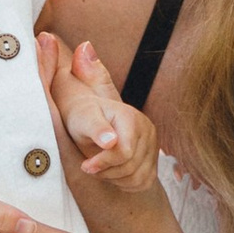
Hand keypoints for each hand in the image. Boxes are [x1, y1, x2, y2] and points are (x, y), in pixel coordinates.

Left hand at [37, 35, 161, 196]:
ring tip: (98, 167)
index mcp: (131, 116)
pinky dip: (122, 183)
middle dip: (106, 171)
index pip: (123, 151)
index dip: (103, 162)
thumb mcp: (79, 101)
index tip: (85, 166)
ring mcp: (154, 148)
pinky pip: (140, 184)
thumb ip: (85, 80)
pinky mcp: (154, 165)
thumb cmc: (80, 117)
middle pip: (130, 167)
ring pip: (136, 178)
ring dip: (112, 178)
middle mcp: (148, 130)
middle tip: (88, 166)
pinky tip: (111, 173)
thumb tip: (85, 48)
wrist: (91, 130)